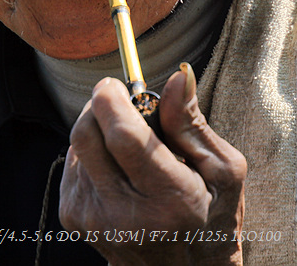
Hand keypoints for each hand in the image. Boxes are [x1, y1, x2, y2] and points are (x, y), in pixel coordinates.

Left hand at [59, 63, 246, 264]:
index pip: (124, 138)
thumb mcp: (224, 169)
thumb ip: (193, 123)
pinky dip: (92, 150)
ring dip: (99, 128)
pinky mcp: (74, 218)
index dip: (113, 100)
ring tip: (131, 146)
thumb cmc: (212, 214)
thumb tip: (176, 76)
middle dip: (100, 106)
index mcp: (169, 199)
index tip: (118, 84)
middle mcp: (124, 214)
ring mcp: (93, 219)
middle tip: (123, 102)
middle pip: (87, 135)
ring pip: (78, 144)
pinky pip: (72, 160)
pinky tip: (118, 165)